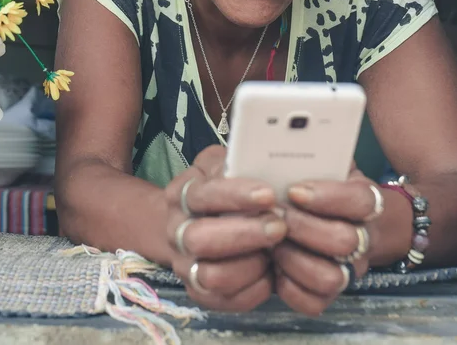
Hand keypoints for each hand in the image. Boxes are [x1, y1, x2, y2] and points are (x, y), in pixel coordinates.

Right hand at [166, 145, 286, 311]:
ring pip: (210, 276)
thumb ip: (239, 160)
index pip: (202, 194)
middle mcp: (177, 231)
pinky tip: (271, 273)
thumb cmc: (223, 186)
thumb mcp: (225, 163)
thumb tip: (268, 155)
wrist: (195, 220)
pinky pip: (225, 301)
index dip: (235, 196)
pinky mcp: (200, 292)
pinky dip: (253, 290)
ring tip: (276, 252)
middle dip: (244, 234)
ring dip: (249, 265)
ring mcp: (185, 265)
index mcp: (180, 194)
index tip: (269, 194)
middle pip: (200, 239)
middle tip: (279, 227)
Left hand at [271, 167, 405, 316]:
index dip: (329, 196)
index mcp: (365, 200)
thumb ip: (311, 152)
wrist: (338, 217)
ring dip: (294, 259)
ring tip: (270, 242)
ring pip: (331, 277)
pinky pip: (313, 303)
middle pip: (345, 241)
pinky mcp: (326, 293)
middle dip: (304, 228)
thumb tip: (278, 142)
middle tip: (275, 216)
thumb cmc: (319, 181)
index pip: (362, 199)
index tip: (295, 189)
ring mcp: (347, 269)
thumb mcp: (324, 159)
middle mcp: (362, 238)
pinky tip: (273, 267)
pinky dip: (289, 287)